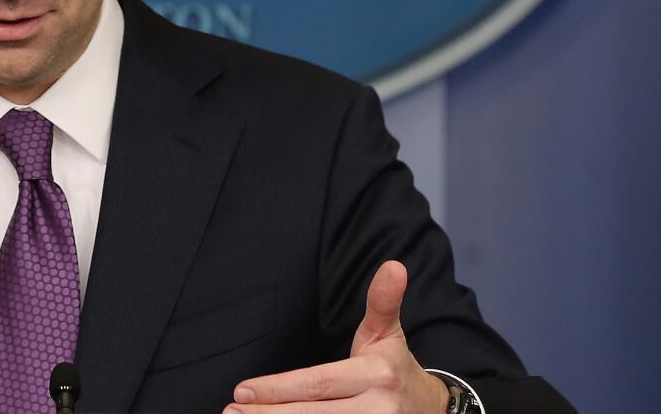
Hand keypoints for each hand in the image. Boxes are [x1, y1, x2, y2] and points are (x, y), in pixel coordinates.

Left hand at [225, 260, 450, 412]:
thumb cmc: (395, 367)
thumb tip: (393, 265)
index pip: (317, 384)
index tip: (242, 390)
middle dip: (268, 413)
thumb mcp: (387, 333)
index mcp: (375, 375)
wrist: (433, 410)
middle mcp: (377, 409)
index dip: (278, 389)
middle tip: (232, 410)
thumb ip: (382, 301)